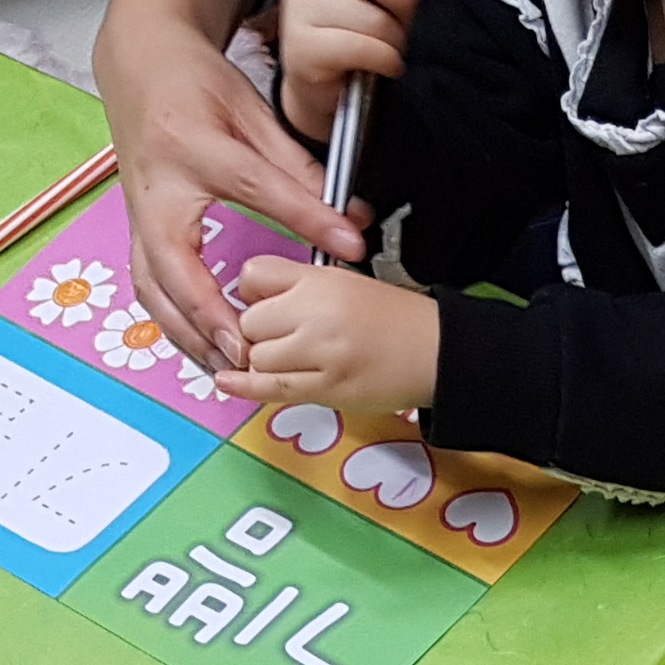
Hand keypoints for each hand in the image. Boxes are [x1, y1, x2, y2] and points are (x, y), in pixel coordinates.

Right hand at [94, 0, 366, 367]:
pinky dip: (174, 325)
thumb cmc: (193, 85)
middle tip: (250, 357)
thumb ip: (297, 170)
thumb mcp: (251, 113)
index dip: (306, 217)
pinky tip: (203, 349)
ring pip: (153, 290)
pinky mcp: (136, 231)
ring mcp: (138, 215)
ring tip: (229, 369)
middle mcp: (156, 190)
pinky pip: (149, 288)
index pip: (257, 188)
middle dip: (209, 320)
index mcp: (192, 147)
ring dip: (187, 336)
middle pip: (177, 268)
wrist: (140, 63)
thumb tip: (348, 218)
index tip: (348, 244)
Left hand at [220, 258, 439, 412]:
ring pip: (258, 357)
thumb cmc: (394, 319)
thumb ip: (297, 286)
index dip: (254, 293)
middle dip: (259, 332)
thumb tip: (249, 304)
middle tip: (287, 338)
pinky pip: (272, 389)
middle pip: (249, 321)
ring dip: (266, 362)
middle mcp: (316, 312)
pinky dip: (245, 387)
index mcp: (320, 279)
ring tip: (294, 361)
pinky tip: (228, 382)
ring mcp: (320, 353)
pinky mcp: (326, 388)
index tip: (268, 305)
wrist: (436, 352)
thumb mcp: (344, 281)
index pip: (253, 276)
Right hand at [277, 0, 429, 146]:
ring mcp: (299, 9)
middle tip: (398, 25)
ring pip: (372, 17)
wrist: (319, 85)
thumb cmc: (353, 35)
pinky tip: (383, 65)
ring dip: (394, 40)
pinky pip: (362, 48)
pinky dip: (385, 60)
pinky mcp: (303, 48)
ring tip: (387, 49)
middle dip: (400, 4)